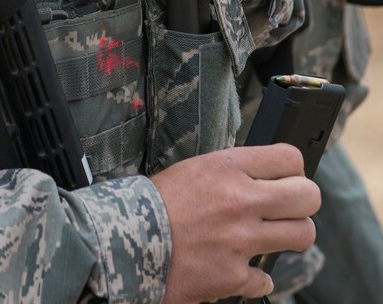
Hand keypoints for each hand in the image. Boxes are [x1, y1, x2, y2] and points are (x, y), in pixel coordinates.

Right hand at [152, 144, 320, 303]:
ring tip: (273, 234)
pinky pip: (266, 278)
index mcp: (229, 167)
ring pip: (302, 235)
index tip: (288, 176)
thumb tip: (270, 174)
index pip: (290, 158)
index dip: (294, 167)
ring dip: (291, 235)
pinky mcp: (232, 276)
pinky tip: (240, 265)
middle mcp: (241, 200)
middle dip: (304, 201)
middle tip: (291, 206)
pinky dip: (256, 276)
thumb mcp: (199, 167)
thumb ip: (237, 168)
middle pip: (308, 196)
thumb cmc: (160, 200)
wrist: (127, 240)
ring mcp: (240, 240)